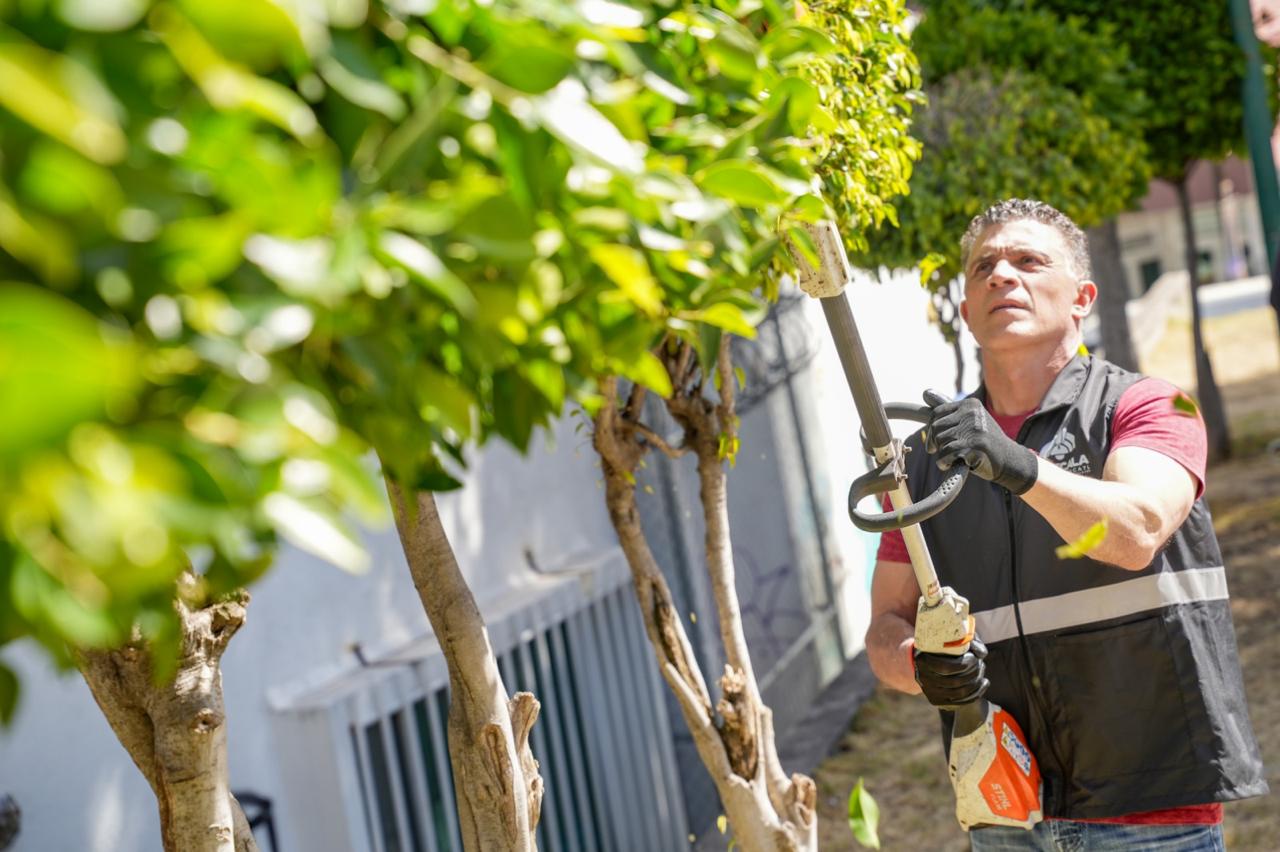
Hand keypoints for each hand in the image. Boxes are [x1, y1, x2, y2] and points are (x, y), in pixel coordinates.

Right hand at [913, 639, 989, 707]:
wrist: (926, 662)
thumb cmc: (942, 646)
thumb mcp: (952, 639)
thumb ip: (968, 642)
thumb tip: (982, 654)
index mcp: (923, 661)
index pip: (946, 668)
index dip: (964, 664)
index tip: (974, 657)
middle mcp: (923, 678)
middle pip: (955, 682)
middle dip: (973, 672)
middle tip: (980, 663)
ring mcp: (930, 692)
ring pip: (960, 693)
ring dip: (976, 682)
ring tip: (981, 671)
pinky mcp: (937, 701)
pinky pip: (960, 702)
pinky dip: (976, 693)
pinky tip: (984, 683)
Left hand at [923, 389, 1037, 494]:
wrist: (1010, 459)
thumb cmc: (986, 442)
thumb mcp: (972, 421)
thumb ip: (952, 412)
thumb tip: (925, 392)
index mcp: (970, 404)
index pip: (937, 412)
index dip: (932, 430)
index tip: (933, 443)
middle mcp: (972, 412)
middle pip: (936, 426)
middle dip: (935, 442)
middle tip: (940, 452)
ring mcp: (974, 427)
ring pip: (940, 440)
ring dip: (941, 453)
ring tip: (950, 458)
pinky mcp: (976, 443)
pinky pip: (947, 451)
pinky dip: (943, 461)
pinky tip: (949, 464)